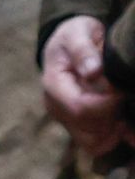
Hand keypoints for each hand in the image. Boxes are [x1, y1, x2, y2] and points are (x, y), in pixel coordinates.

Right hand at [41, 16, 131, 157]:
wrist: (69, 44)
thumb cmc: (74, 36)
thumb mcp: (78, 33)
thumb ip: (83, 50)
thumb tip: (93, 71)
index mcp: (54, 86)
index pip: (80, 108)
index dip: (107, 103)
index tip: (121, 88)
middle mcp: (56, 108)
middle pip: (88, 129)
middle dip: (113, 116)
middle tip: (125, 95)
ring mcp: (66, 120)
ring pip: (92, 142)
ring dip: (114, 130)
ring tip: (125, 109)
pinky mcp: (77, 126)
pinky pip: (96, 145)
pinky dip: (113, 138)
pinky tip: (124, 122)